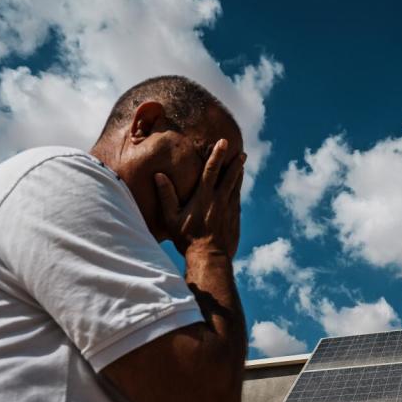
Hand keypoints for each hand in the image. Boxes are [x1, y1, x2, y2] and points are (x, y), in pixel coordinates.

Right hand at [155, 138, 244, 257]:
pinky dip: (238, 192)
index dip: (217, 155)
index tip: (223, 143)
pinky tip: (238, 190)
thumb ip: (166, 195)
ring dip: (239, 176)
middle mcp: (220, 201)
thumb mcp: (171, 218)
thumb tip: (159, 175)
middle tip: (242, 153)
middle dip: (235, 164)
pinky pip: (237, 202)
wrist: (209, 258)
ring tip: (242, 166)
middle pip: (230, 177)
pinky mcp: (235, 220)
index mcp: (204, 197)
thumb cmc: (187, 239)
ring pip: (236, 188)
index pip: (212, 170)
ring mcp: (230, 210)